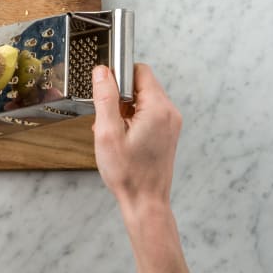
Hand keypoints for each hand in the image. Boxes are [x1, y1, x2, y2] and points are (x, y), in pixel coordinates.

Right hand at [91, 63, 181, 209]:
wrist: (145, 202)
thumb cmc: (127, 173)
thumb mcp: (107, 133)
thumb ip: (105, 98)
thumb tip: (102, 72)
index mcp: (157, 108)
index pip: (140, 71)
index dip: (119, 76)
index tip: (105, 91)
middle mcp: (169, 112)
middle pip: (141, 84)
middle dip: (119, 95)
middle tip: (105, 117)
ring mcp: (170, 123)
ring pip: (143, 99)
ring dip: (123, 108)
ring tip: (112, 130)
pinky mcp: (167, 132)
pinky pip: (147, 112)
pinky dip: (131, 118)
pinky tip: (120, 136)